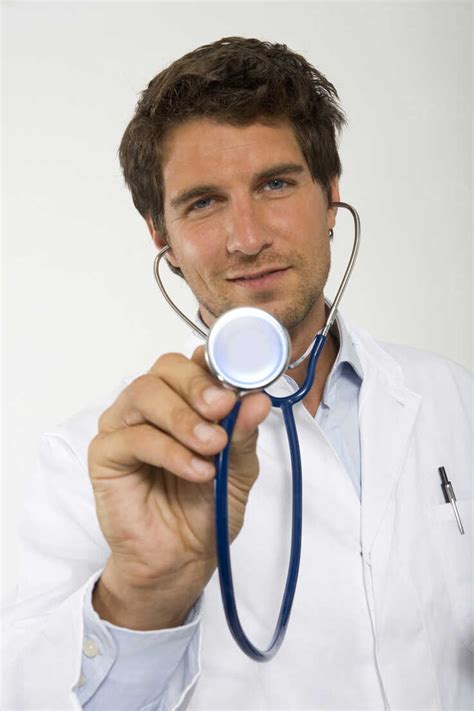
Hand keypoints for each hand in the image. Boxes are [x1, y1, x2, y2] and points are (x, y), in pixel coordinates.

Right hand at [88, 346, 270, 628]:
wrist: (182, 559)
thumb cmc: (206, 510)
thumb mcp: (240, 470)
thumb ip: (244, 434)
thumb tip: (259, 400)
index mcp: (183, 401)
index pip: (192, 363)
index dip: (215, 367)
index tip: (237, 388)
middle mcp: (151, 407)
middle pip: (165, 369)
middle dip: (197, 386)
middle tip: (222, 410)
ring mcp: (124, 427)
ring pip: (144, 394)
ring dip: (183, 418)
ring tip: (212, 448)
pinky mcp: (105, 455)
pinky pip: (132, 437)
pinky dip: (169, 450)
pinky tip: (195, 470)